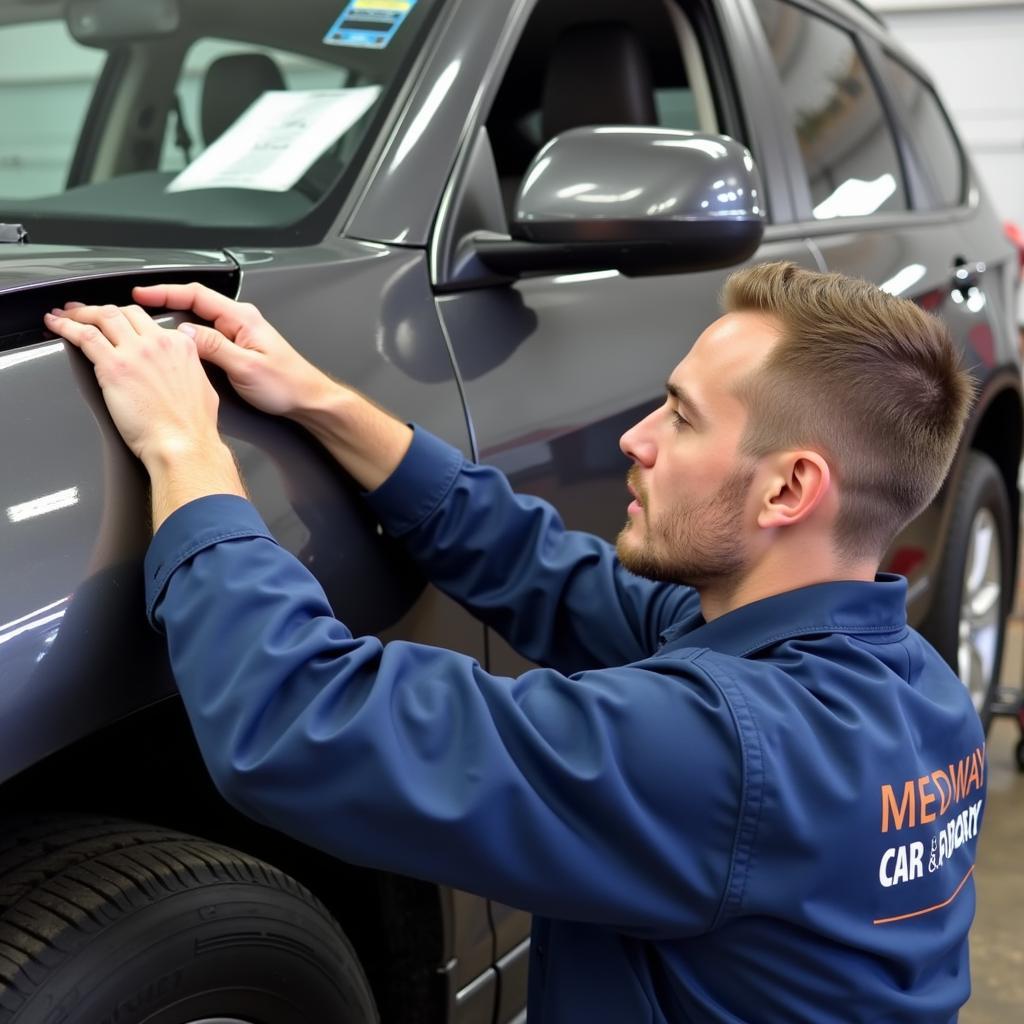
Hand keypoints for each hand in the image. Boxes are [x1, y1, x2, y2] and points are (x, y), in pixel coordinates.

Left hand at [45, 303, 221, 469]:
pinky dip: (66, 326)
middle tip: (85, 313)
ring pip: (102, 317)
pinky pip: (84, 337)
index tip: (117, 325)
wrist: (183, 443)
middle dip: (100, 310)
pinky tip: (56, 325)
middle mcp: (158, 342)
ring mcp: (135, 352)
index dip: (127, 320)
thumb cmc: (192, 426)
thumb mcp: (203, 386)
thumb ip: (190, 367)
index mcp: (179, 345)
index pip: (146, 321)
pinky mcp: (114, 366)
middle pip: (122, 312)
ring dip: (80, 313)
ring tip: (65, 314)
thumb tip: (184, 363)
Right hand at [131, 282, 338, 417]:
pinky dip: (187, 335)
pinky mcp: (239, 346)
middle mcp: (241, 320)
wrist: (307, 399)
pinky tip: (176, 344)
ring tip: (149, 323)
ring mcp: (240, 333)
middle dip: (164, 301)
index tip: (140, 293)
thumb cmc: (286, 384)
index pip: (197, 294)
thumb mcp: (246, 367)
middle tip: (136, 306)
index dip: (165, 292)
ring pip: (199, 318)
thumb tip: (185, 334)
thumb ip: (215, 348)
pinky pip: (207, 334)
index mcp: (242, 318)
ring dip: (175, 318)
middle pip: (195, 302)